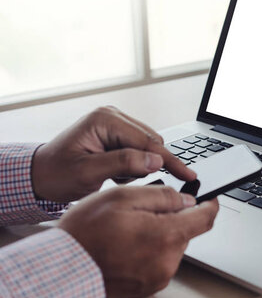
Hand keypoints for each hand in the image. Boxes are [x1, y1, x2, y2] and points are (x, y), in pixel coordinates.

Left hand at [31, 106, 195, 201]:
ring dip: (139, 167)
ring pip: (147, 147)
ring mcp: (115, 123)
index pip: (147, 141)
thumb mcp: (89, 172)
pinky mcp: (116, 133)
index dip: (168, 160)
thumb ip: (123, 163)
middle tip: (126, 181)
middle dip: (147, 165)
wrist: (38, 176)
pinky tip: (116, 173)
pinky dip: (133, 166)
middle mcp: (113, 116)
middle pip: (151, 142)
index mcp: (105, 119)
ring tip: (115, 178)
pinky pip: (139, 149)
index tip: (187, 175)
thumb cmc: (56, 174)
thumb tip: (155, 160)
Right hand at [58, 186, 218, 297]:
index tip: (208, 197)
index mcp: (166, 236)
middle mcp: (167, 261)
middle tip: (143, 211)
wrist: (60, 272)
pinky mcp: (147, 288)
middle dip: (173, 218)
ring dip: (160, 234)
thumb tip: (186, 199)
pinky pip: (159, 262)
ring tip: (128, 230)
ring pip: (171, 246)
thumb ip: (162, 196)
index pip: (205, 218)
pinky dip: (149, 251)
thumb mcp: (122, 197)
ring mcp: (157, 277)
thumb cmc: (85, 234)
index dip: (209, 203)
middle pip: (185, 231)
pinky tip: (126, 246)